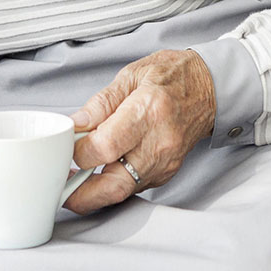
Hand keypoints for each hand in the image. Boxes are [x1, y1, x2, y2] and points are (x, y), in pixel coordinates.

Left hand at [66, 48, 216, 214]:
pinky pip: (133, 186)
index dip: (78, 152)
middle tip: (61, 187)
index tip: (67, 146)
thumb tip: (75, 125)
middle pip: (114, 185)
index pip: (105, 147)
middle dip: (81, 195)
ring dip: (93, 191)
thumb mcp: (131, 75)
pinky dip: (112, 184)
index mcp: (149, 111)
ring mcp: (166, 162)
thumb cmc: (172, 76)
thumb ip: (100, 104)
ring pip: (122, 191)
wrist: (210, 87)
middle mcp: (160, 142)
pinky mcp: (167, 173)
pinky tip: (99, 171)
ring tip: (75, 176)